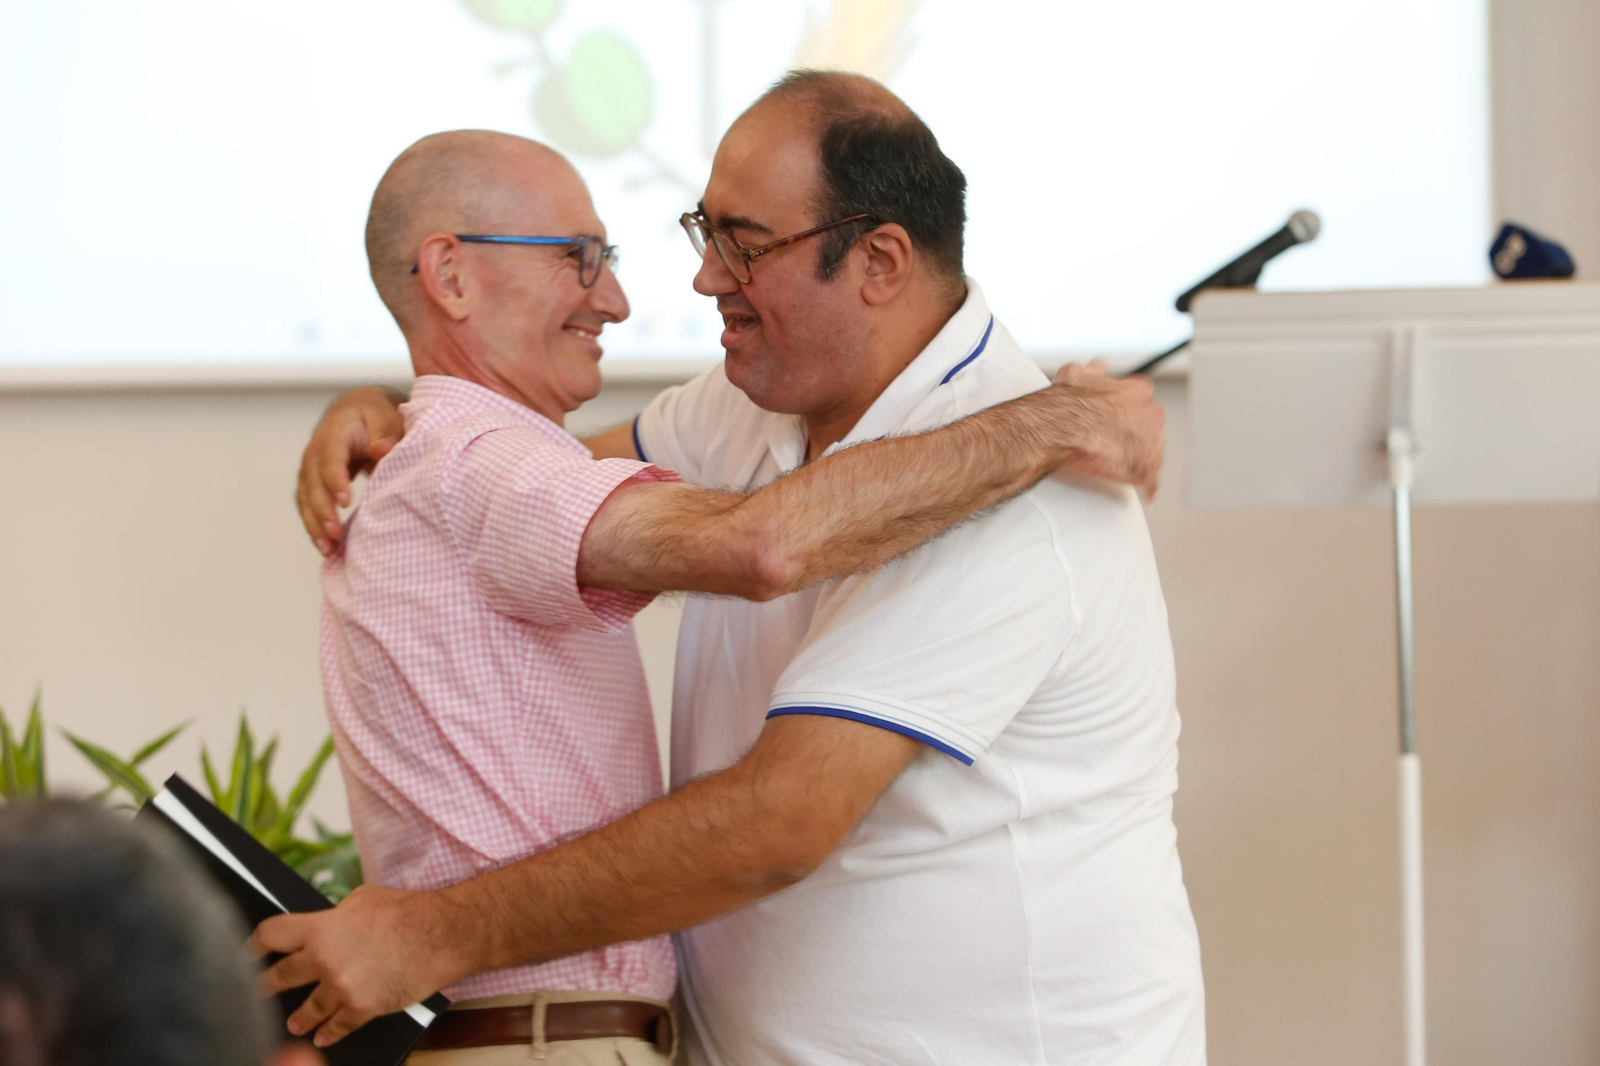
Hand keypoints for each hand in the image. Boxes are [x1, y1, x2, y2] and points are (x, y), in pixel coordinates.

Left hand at [249, 884, 465, 1047]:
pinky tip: (323, 1036)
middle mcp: (324, 959)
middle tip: (256, 992)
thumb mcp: (363, 899)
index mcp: (320, 927)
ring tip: (293, 1023)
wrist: (440, 935)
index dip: (254, 944)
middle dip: (266, 985)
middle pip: (281, 976)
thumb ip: (336, 916)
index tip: (248, 952)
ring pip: (308, 1009)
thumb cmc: (407, 912)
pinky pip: (338, 1026)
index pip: (272, 935)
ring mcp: (341, 987)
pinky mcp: (362, 1008)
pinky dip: (329, 1032)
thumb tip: (327, 924)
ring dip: (298, 1017)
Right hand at [296, 387, 405, 554]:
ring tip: (329, 548)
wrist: (359, 414)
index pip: (330, 457)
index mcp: (334, 432)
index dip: (335, 479)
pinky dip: (314, 526)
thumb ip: (385, 435)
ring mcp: (310, 467)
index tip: (346, 502)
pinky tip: (326, 547)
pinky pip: (307, 506)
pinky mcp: (312, 482)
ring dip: (314, 524)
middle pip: (313, 481)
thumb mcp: (386, 419)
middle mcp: (315, 450)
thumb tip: (380, 449)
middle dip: (322, 509)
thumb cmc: (376, 417)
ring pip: (305, 497)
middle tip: (336, 533)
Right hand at [1052, 360, 1164, 498]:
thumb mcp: (1077, 373)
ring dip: (1137, 457)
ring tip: (1118, 464)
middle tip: (1112, 442)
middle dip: (1134, 435)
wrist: (1062, 429)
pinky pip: (1151, 479)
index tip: (1115, 420)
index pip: (1141, 402)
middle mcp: (1151, 414)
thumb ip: (1093, 371)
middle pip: (1148, 427)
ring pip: (1150, 451)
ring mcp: (1151, 441)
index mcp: (1138, 391)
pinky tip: (1144, 491)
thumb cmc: (1067, 403)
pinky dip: (1148, 486)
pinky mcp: (1145, 467)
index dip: (1126, 413)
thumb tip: (1097, 368)